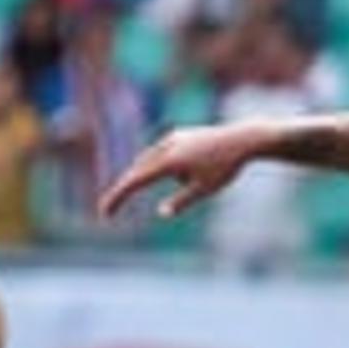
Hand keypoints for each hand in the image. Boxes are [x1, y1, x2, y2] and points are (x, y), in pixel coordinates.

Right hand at [98, 122, 271, 219]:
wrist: (243, 139)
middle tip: (113, 210)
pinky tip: (194, 167)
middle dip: (128, 189)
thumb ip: (182, 201)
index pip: (134, 182)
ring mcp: (171, 138)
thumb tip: (162, 212)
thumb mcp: (205, 189)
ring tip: (203, 176)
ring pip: (152, 163)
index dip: (117, 198)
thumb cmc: (225, 167)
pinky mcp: (179, 134)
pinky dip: (169, 166)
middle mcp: (165, 147)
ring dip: (159, 176)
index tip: (105, 213)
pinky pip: (165, 154)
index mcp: (169, 162)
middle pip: (137, 171)